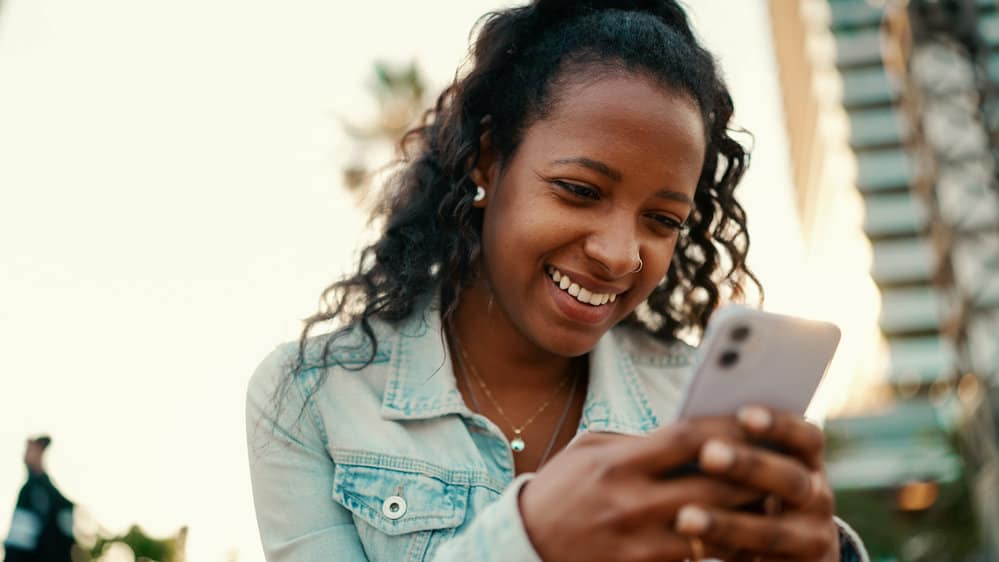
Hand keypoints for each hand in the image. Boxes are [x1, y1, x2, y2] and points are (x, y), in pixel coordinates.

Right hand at [518, 418, 762, 561]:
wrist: (524, 547)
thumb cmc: (560, 490)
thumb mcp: (590, 451)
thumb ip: (638, 442)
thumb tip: (689, 433)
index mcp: (619, 464)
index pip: (688, 438)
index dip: (728, 426)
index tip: (756, 419)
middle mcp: (632, 504)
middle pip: (713, 485)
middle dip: (752, 471)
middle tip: (781, 459)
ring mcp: (639, 544)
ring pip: (714, 529)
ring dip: (746, 514)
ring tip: (770, 498)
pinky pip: (696, 561)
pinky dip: (720, 547)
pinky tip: (739, 535)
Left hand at [674, 406, 839, 560]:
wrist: (782, 558)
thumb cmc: (751, 499)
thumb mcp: (753, 476)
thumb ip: (733, 451)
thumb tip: (685, 427)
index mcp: (807, 464)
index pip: (807, 438)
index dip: (780, 425)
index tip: (744, 414)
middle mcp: (818, 500)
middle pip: (791, 479)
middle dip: (750, 466)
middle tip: (708, 454)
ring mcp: (812, 540)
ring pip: (773, 532)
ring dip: (727, 524)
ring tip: (685, 517)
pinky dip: (727, 553)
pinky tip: (694, 547)